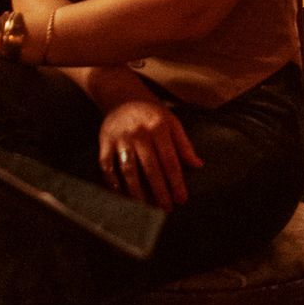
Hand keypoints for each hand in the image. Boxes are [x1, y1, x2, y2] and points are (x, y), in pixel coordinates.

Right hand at [97, 97, 200, 211]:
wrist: (122, 96)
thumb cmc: (151, 113)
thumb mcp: (172, 122)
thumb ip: (184, 145)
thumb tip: (198, 165)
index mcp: (159, 128)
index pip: (170, 160)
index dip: (176, 182)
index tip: (181, 199)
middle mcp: (139, 134)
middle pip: (150, 168)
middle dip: (160, 191)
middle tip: (166, 208)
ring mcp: (121, 138)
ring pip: (129, 170)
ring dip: (137, 191)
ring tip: (145, 208)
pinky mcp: (105, 142)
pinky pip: (107, 165)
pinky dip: (113, 180)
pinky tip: (121, 193)